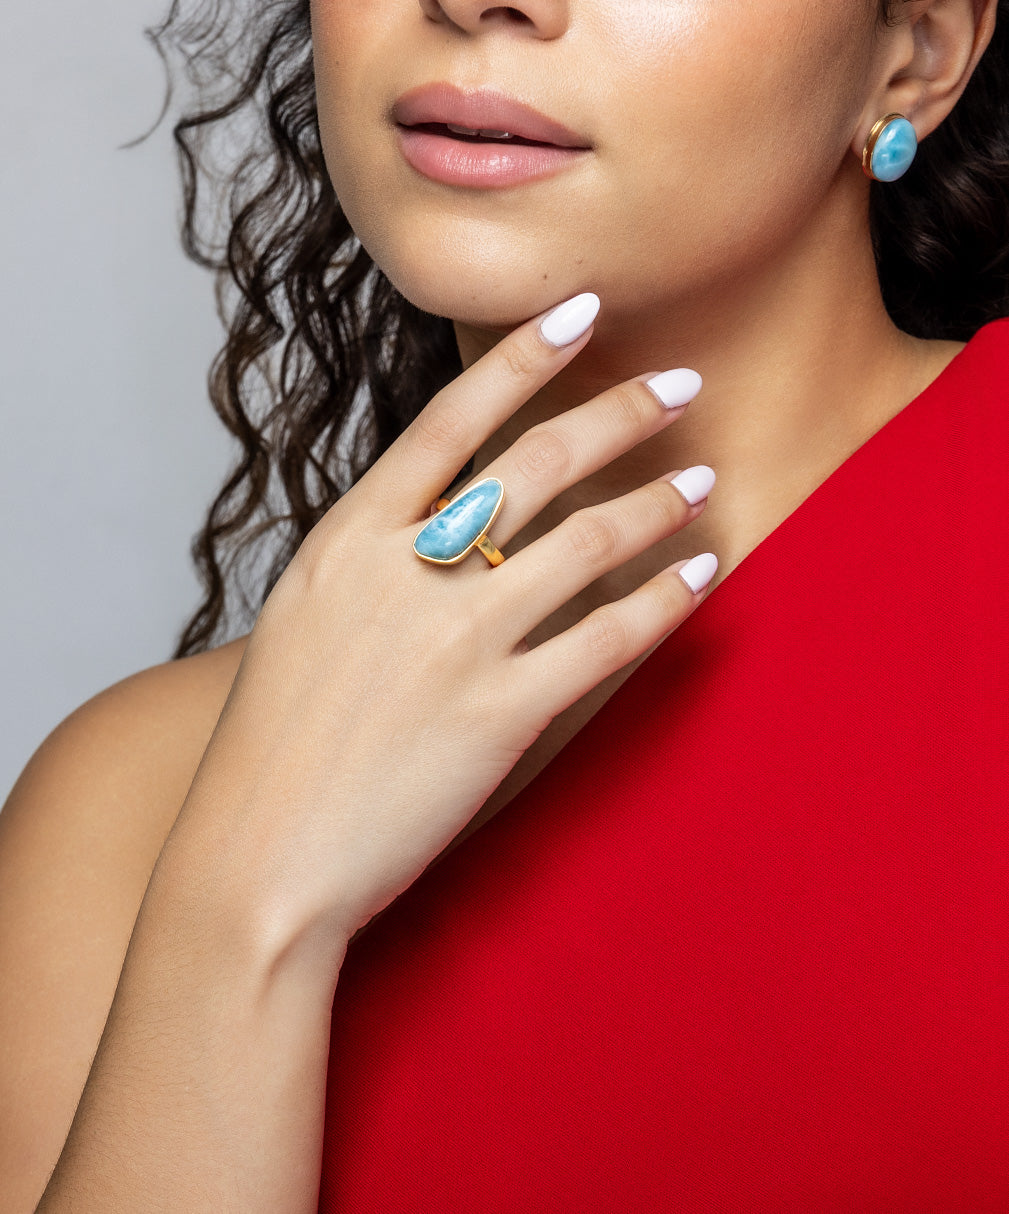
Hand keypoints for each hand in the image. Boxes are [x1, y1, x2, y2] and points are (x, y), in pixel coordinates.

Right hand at [175, 292, 713, 946]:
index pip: (450, 420)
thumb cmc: (274, 742)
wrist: (260, 856)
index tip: (581, 311)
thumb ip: (370, 556)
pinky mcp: (501, 714)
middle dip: (620, 411)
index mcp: (347, 539)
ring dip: (658, 501)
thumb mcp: (304, 616)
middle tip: (679, 383)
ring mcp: (456, 642)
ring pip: (586, 543)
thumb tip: (439, 514)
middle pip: (536, 462)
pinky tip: (700, 574)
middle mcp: (406, 573)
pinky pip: (607, 640)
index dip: (523, 357)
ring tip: (701, 479)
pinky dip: (663, 602)